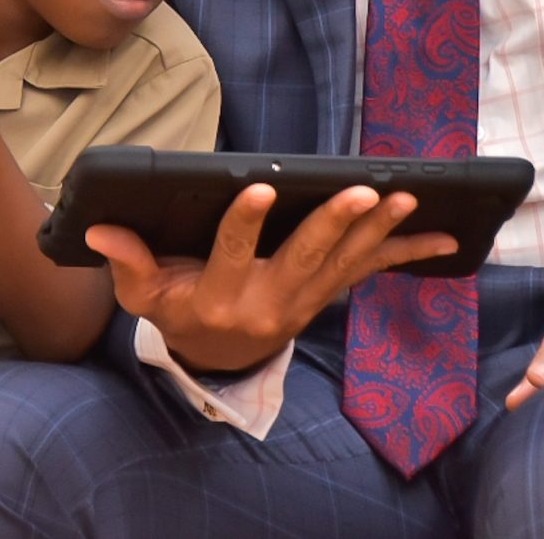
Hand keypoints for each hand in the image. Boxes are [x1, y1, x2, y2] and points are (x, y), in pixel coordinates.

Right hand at [86, 182, 460, 372]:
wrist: (218, 359)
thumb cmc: (179, 312)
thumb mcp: (146, 296)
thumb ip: (128, 263)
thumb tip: (99, 228)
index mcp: (221, 297)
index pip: (232, 254)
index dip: (245, 221)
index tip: (258, 185)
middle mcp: (270, 303)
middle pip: (305, 258)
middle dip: (336, 223)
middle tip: (362, 191)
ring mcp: (305, 302)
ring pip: (345, 263)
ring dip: (378, 230)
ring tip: (406, 198)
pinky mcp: (327, 295)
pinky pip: (368, 272)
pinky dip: (406, 253)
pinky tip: (444, 237)